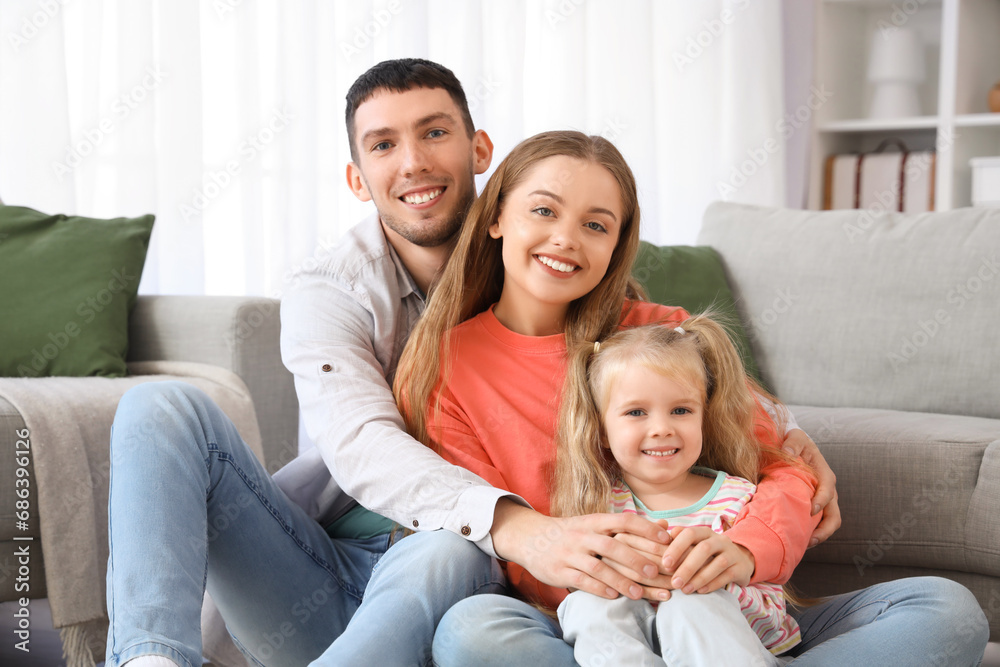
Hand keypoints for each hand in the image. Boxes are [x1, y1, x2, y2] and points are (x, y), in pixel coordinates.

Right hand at [490, 499, 669, 599]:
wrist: (530, 537)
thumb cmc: (571, 533)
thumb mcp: (594, 524)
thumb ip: (626, 527)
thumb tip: (665, 527)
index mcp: (594, 521)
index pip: (624, 520)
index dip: (646, 529)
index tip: (667, 540)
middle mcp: (582, 535)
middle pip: (612, 546)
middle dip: (635, 559)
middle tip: (655, 572)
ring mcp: (569, 553)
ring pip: (598, 568)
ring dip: (620, 581)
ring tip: (638, 594)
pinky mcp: (559, 570)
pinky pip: (582, 581)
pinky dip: (599, 589)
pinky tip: (614, 596)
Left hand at [661, 526, 754, 593]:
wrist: (739, 560)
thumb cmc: (707, 554)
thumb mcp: (694, 546)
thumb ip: (678, 542)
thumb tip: (661, 540)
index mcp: (704, 532)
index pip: (690, 534)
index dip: (677, 548)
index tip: (665, 563)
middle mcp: (720, 540)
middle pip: (704, 549)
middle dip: (687, 567)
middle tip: (674, 582)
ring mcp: (732, 553)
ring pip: (718, 563)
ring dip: (699, 578)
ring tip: (685, 590)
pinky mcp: (740, 567)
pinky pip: (727, 575)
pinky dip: (712, 584)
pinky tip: (700, 591)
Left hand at [782, 428, 840, 546]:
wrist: (791, 447)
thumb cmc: (795, 442)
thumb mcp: (795, 437)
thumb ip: (793, 443)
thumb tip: (787, 452)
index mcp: (825, 475)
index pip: (828, 492)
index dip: (822, 502)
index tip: (811, 510)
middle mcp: (828, 491)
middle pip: (834, 516)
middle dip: (824, 530)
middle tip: (809, 540)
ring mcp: (822, 501)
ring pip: (828, 524)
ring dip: (819, 536)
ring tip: (804, 545)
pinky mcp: (813, 507)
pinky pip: (816, 524)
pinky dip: (810, 533)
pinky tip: (797, 540)